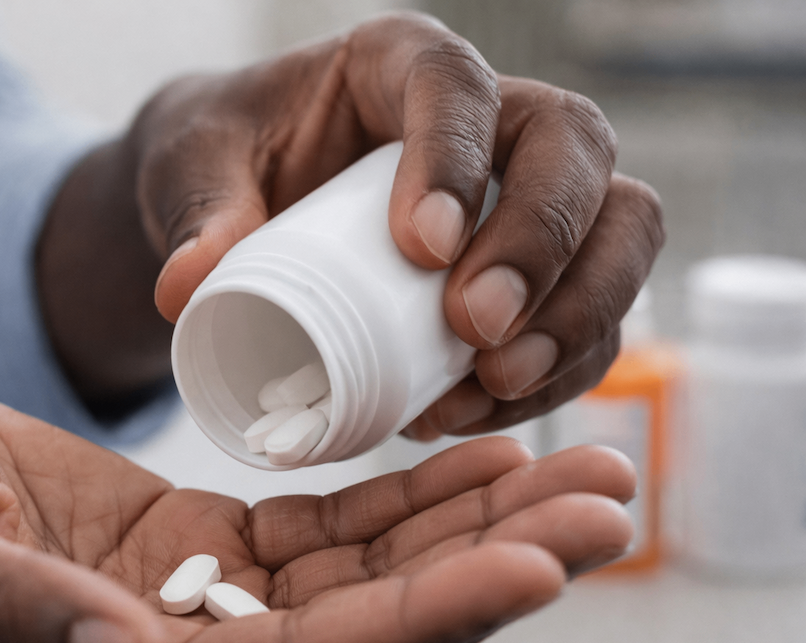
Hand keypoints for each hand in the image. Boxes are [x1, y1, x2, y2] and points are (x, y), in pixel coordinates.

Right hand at [0, 372, 632, 642]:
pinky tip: (472, 464)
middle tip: (606, 510)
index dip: (411, 626)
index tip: (527, 569)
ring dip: (465, 537)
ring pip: (353, 594)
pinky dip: (396, 506)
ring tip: (576, 475)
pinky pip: (314, 545)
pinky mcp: (186, 562)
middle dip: (484, 580)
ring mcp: (177, 627)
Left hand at [131, 12, 663, 435]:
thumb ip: (197, 213)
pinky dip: (559, 368)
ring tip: (496, 381)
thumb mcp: (193, 169)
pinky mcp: (543, 269)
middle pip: (573, 149)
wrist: (250, 208)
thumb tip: (189, 286)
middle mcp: (491, 117)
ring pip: (621, 229)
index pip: (456, 84)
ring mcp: (530, 193)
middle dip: (542, 244)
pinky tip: (482, 408)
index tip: (424, 247)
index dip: (457, 157)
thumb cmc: (227, 162)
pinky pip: (592, 313)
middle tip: (474, 328)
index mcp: (400, 66)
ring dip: (577, 313)